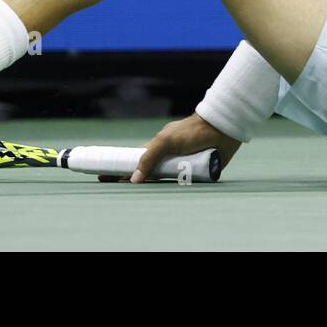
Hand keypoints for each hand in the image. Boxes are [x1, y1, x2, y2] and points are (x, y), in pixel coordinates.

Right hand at [108, 112, 242, 184]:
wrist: (220, 129)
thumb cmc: (191, 131)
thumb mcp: (166, 141)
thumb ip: (149, 158)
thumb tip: (134, 179)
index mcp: (159, 147)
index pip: (136, 161)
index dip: (122, 169)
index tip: (106, 176)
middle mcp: (169, 157)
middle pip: (150, 174)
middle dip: (137, 182)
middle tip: (119, 190)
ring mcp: (182, 165)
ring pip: (167, 181)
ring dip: (160, 187)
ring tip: (145, 197)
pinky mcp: (196, 172)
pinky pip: (185, 184)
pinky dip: (180, 187)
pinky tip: (173, 195)